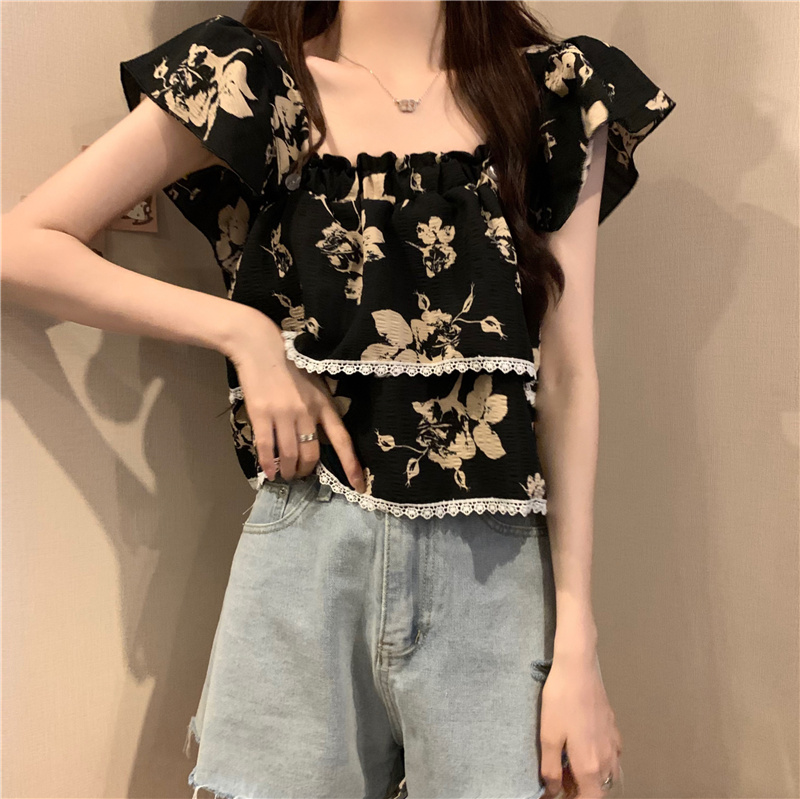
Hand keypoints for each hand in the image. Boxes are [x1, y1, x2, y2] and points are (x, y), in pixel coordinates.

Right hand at [225, 312, 365, 490]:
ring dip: (288, 471)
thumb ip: (322, 409)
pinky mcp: (261, 415)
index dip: (351, 466)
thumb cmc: (291, 364)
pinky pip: (266, 448)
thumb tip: (324, 437)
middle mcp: (307, 412)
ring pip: (289, 455)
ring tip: (286, 475)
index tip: (359, 486)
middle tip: (301, 475)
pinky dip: (268, 464)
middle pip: (312, 454)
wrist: (259, 346)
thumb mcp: (316, 384)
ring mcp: (283, 414)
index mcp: (324, 404)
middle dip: (306, 471)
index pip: (343, 440)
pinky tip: (269, 472)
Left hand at [539, 651, 622, 797]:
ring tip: (570, 765)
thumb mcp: (548, 737)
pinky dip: (600, 762)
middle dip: (580, 790)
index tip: (559, 794)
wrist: (578, 669)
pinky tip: (585, 748)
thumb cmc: (561, 701)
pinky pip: (612, 757)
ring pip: (607, 775)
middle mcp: (607, 759)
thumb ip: (551, 770)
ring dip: (591, 778)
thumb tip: (553, 792)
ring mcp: (614, 744)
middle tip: (559, 779)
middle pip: (599, 790)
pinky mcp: (614, 729)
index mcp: (590, 766)